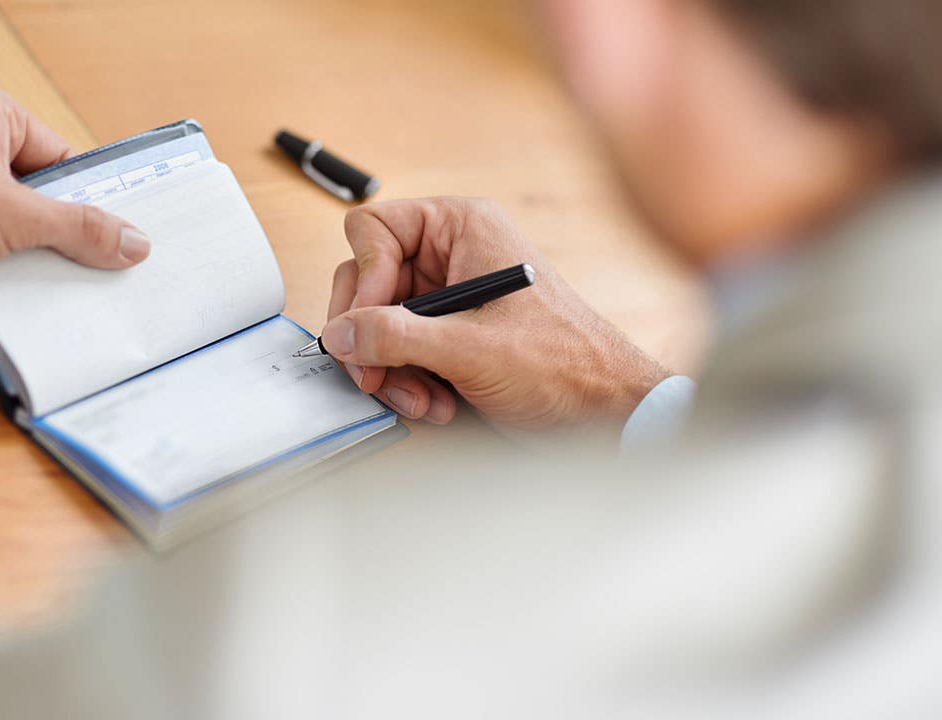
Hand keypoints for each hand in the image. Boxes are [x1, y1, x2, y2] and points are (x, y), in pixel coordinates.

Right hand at [323, 197, 669, 430]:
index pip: (374, 231)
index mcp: (461, 228)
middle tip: (374, 376)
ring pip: (378, 324)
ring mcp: (448, 297)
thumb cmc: (565, 364)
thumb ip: (396, 336)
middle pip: (367, 282)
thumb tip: (341, 334)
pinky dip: (408, 382)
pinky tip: (436, 403)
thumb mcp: (470, 348)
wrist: (605, 412)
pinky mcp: (449, 335)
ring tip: (422, 398)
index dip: (364, 279)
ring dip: (391, 370)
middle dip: (371, 337)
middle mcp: (451, 255)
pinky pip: (399, 351)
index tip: (366, 325)